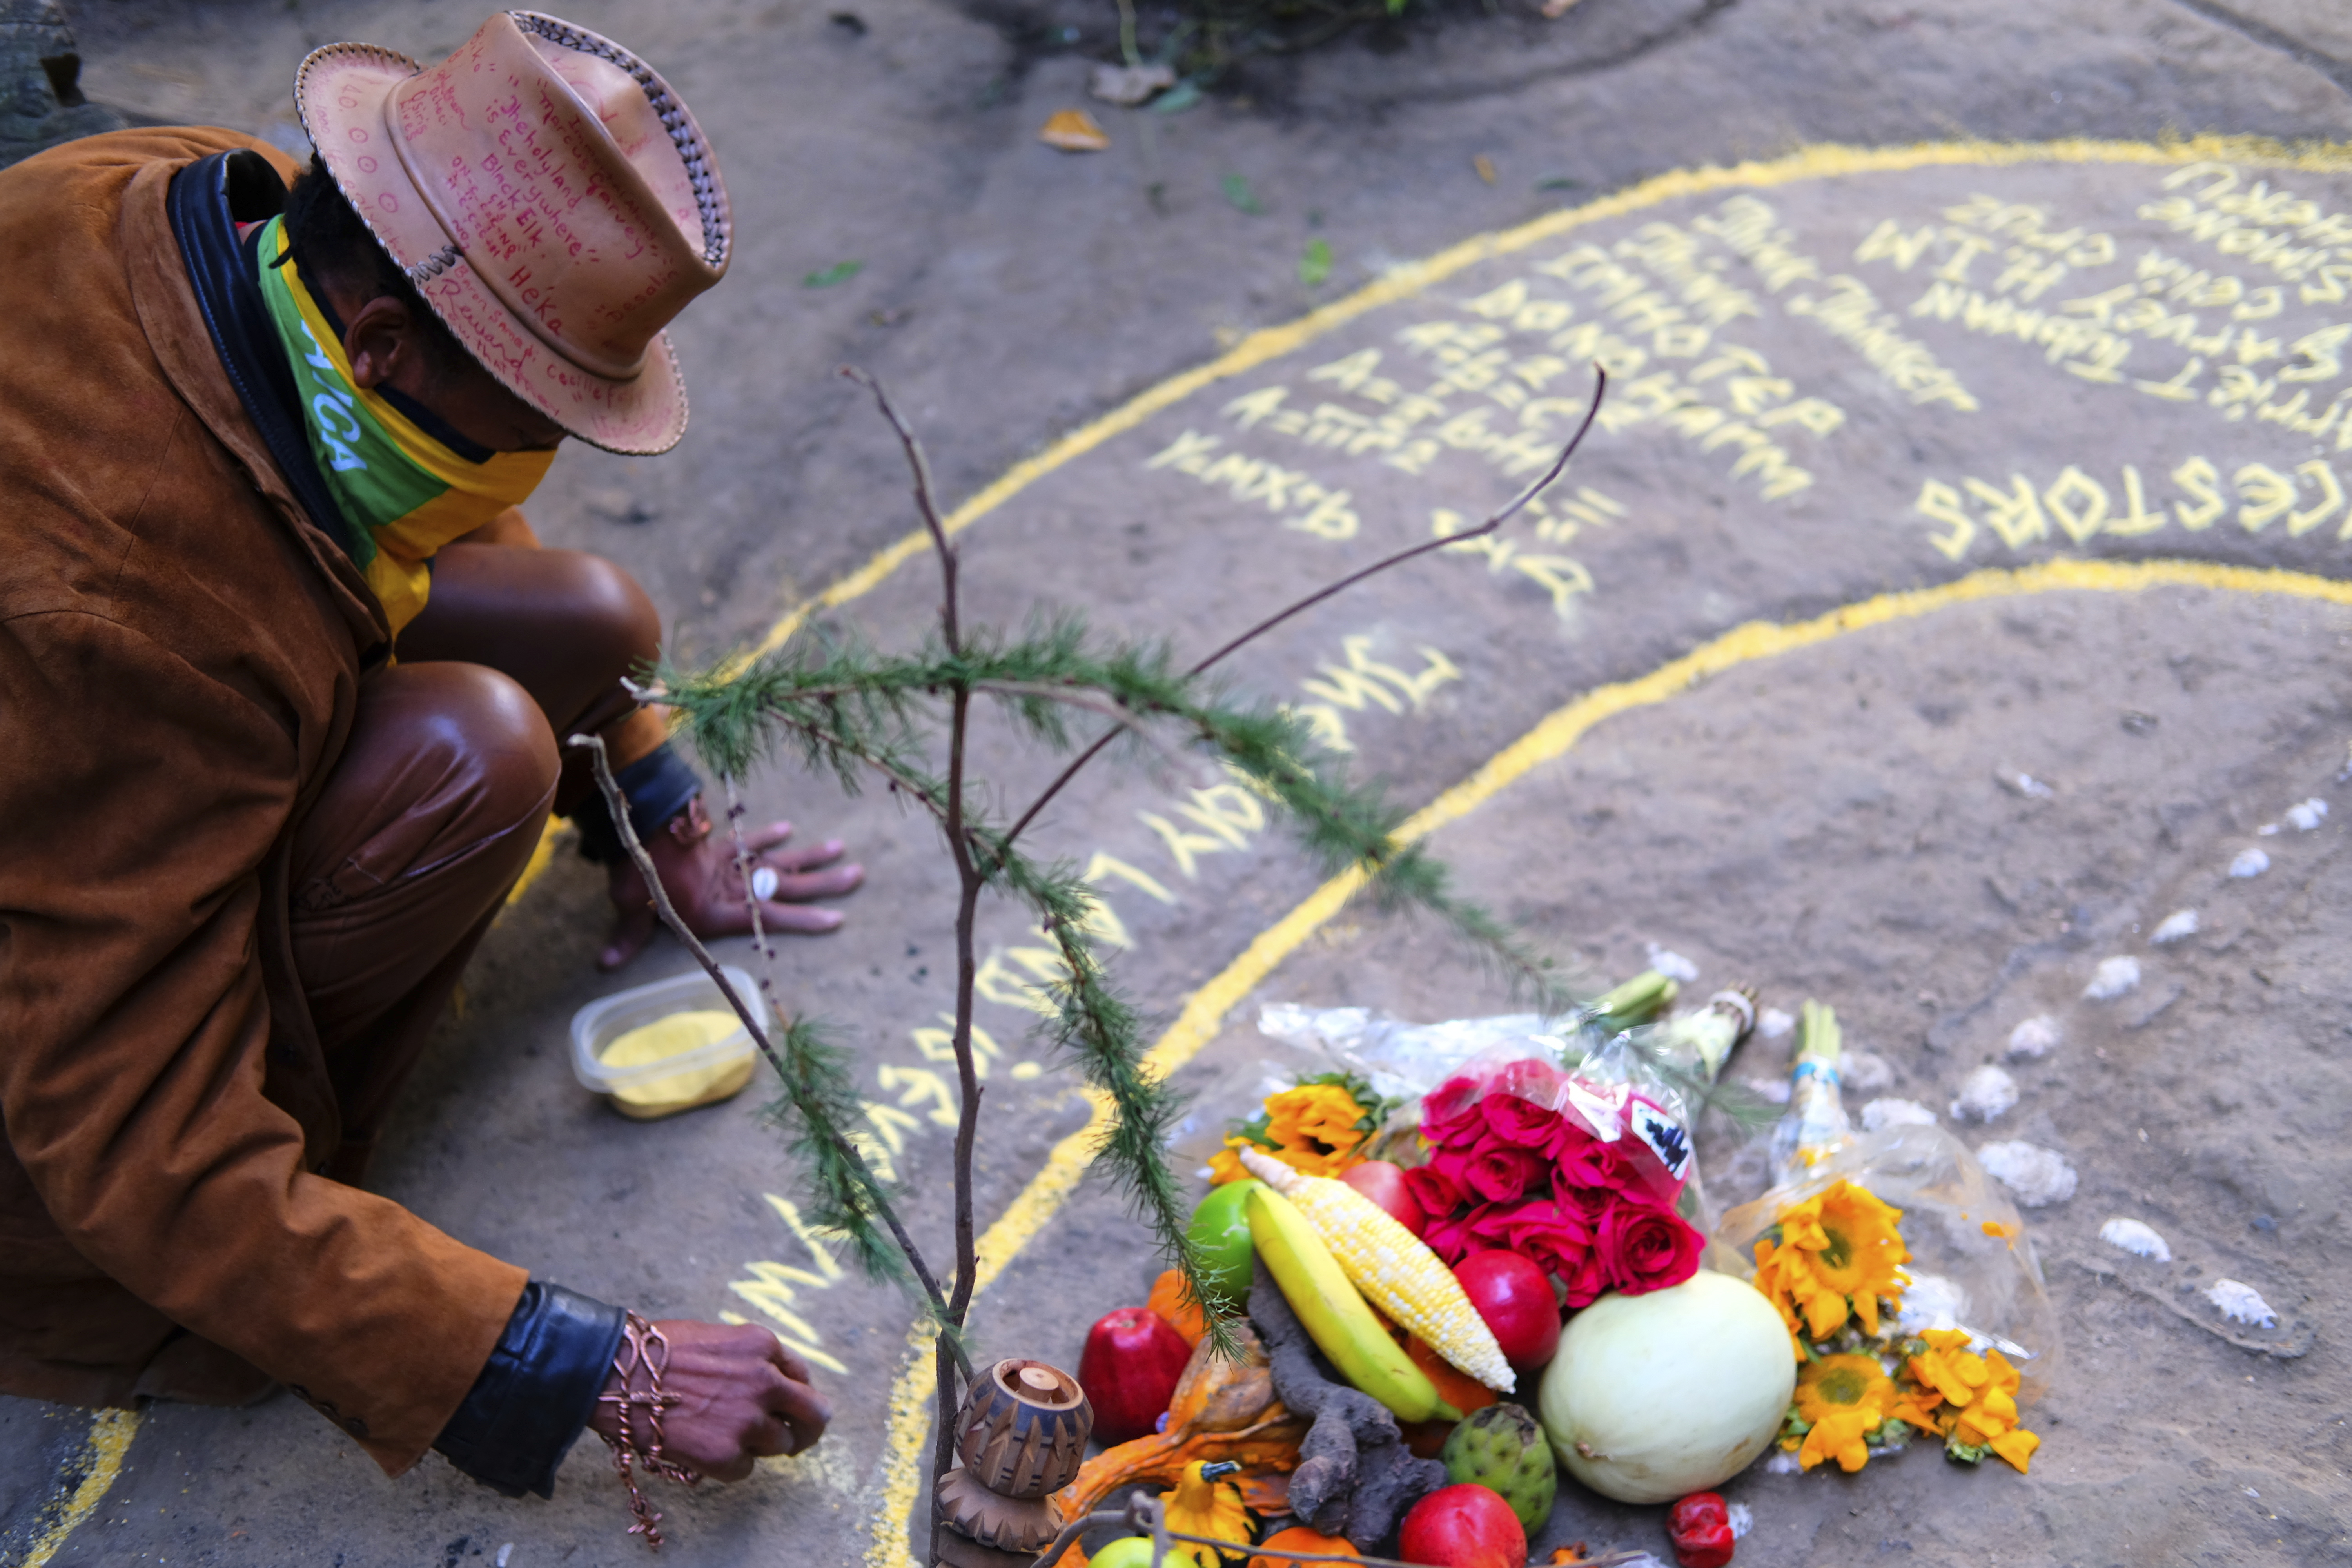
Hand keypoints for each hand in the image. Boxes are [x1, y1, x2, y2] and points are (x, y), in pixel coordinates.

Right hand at [591, 1319, 830, 1481]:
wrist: (613, 1376)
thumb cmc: (654, 1354)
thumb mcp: (715, 1338)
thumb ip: (749, 1359)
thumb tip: (772, 1383)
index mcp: (763, 1346)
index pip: (802, 1376)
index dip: (795, 1394)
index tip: (789, 1406)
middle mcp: (766, 1382)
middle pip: (815, 1414)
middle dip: (808, 1429)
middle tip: (796, 1440)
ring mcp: (748, 1421)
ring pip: (781, 1445)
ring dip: (760, 1446)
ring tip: (725, 1437)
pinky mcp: (726, 1456)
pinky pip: (745, 1469)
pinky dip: (729, 1464)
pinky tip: (701, 1448)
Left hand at [601, 802, 863, 970]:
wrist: (641, 821)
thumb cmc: (639, 870)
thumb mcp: (631, 905)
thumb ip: (628, 935)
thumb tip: (605, 964)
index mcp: (718, 909)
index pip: (770, 920)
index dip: (804, 921)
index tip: (837, 919)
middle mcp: (733, 886)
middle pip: (787, 886)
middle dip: (824, 883)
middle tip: (858, 876)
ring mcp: (730, 862)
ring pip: (778, 861)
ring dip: (810, 857)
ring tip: (842, 851)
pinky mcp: (719, 843)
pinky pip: (750, 841)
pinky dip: (768, 835)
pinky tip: (788, 829)